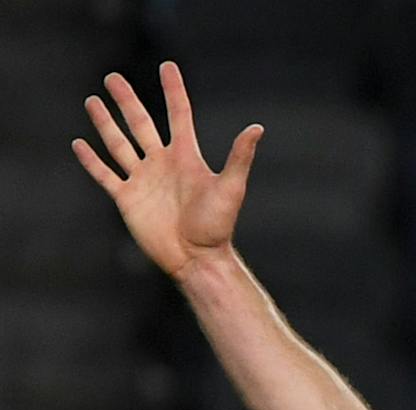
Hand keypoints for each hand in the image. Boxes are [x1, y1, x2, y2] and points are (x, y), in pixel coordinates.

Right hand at [72, 62, 260, 280]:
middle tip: (112, 77)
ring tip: (92, 100)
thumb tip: (257, 128)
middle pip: (140, 123)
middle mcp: (162, 163)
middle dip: (127, 100)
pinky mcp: (127, 198)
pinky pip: (105, 174)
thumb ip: (239, 157)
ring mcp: (143, 180)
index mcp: (186, 157)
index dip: (173, 90)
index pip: (179, 115)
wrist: (197, 259)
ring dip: (105, 123)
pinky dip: (91, 160)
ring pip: (118, 144)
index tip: (168, 66)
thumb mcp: (231, 188)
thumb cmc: (217, 226)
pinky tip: (80, 143)